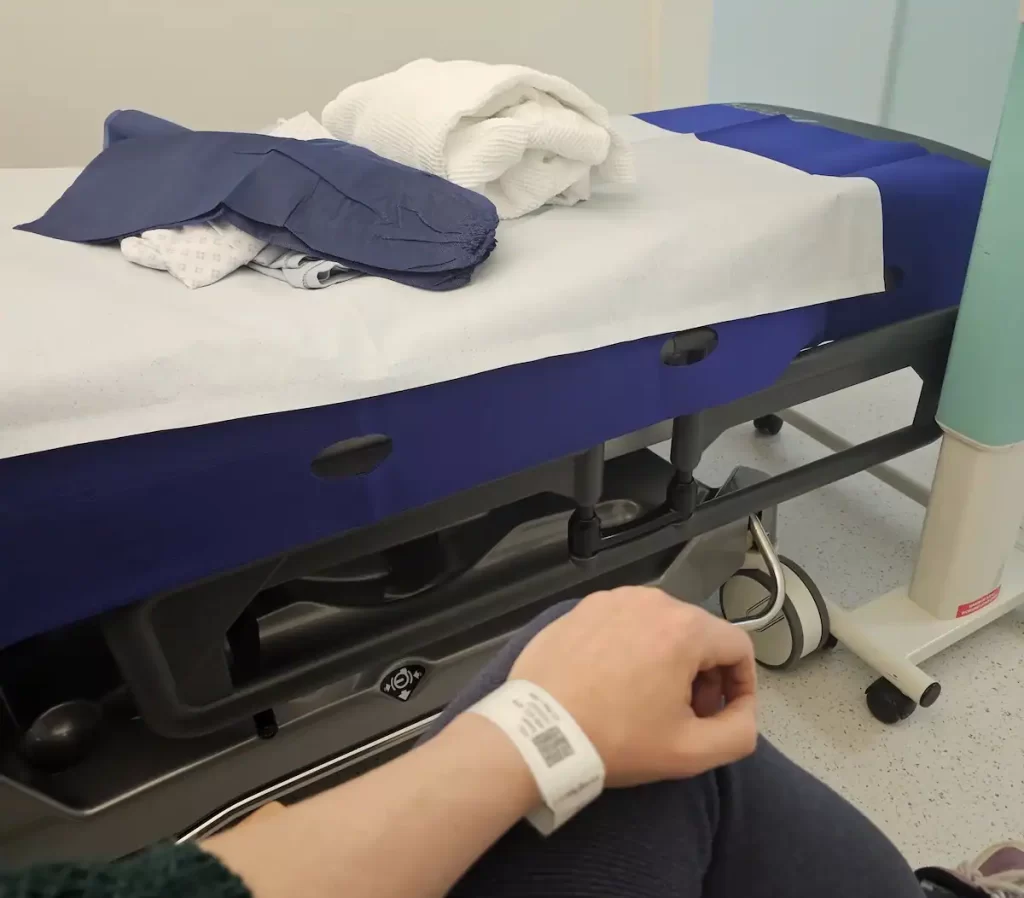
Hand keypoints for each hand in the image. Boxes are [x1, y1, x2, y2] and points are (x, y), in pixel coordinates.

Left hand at [507, 587, 757, 786]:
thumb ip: (740, 732)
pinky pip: (623, 623)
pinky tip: (612, 682)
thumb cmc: (617, 739)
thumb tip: (743, 711)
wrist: (537, 732)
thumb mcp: (691, 752)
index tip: (721, 715)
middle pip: (699, 633)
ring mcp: (611, 599)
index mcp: (684, 627)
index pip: (738, 646)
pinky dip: (630, 648)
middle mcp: (651, 600)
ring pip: (660, 626)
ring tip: (646, 699)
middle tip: (684, 714)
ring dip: (667, 659)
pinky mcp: (581, 608)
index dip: (741, 685)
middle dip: (703, 674)